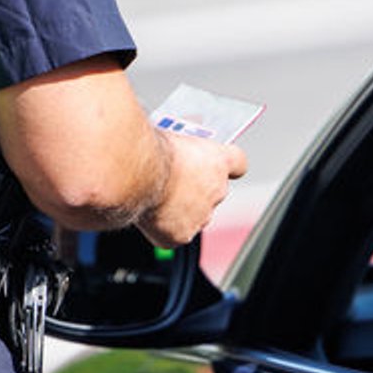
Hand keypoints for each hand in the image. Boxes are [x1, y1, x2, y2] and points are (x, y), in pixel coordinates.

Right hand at [136, 130, 247, 248]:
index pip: (238, 164)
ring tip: (158, 200)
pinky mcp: (181, 235)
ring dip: (183, 210)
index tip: (218, 167)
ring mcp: (201, 216)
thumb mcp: (171, 137)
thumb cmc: (150, 149)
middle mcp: (217, 190)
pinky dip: (164, 228)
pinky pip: (175, 234)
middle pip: (214, 193)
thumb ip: (182, 151)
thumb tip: (176, 152)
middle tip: (175, 184)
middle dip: (197, 190)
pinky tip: (149, 216)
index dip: (227, 167)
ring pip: (196, 216)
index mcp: (218, 161)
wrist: (134, 173)